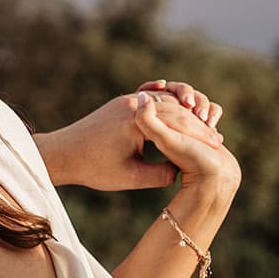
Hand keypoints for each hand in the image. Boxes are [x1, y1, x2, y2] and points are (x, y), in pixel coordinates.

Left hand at [36, 85, 223, 190]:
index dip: (200, 134)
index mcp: (136, 119)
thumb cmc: (93, 168)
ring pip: (166, 101)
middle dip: (198, 123)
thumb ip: (161, 174)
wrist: (62, 154)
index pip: (178, 122)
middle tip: (216, 138)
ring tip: (202, 129)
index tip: (216, 145)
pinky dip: (169, 106)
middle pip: (176, 108)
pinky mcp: (123, 104)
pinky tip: (181, 110)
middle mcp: (134, 103)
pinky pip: (152, 100)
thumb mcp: (131, 177)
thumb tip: (184, 170)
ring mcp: (127, 100)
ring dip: (186, 113)